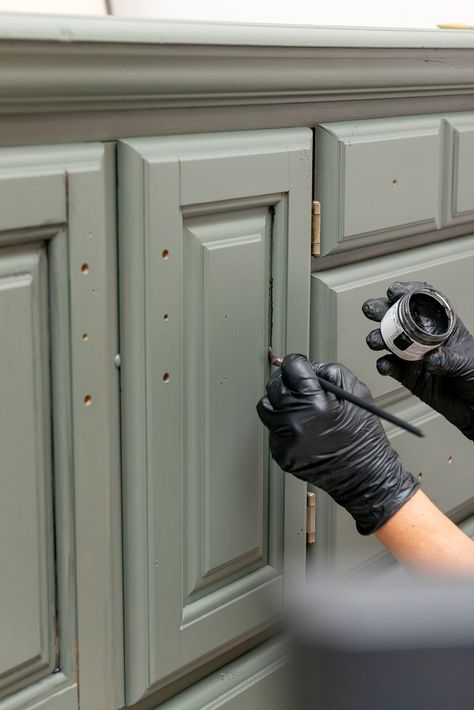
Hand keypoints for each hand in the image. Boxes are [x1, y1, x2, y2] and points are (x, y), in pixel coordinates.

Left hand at [256, 354, 418, 534]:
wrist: (364, 476)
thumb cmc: (363, 437)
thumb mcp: (356, 393)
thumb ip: (330, 371)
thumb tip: (309, 366)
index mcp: (315, 404)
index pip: (292, 368)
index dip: (297, 363)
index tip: (299, 365)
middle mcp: (295, 422)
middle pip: (275, 386)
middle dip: (287, 381)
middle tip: (300, 386)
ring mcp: (285, 440)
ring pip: (267, 407)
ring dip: (280, 402)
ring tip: (298, 406)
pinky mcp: (280, 454)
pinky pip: (272, 429)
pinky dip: (283, 424)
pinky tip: (301, 427)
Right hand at [363, 281, 473, 440]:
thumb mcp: (467, 361)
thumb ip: (447, 358)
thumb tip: (430, 358)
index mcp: (441, 325)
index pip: (422, 302)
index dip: (406, 293)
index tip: (395, 292)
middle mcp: (423, 337)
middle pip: (397, 317)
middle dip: (381, 311)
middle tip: (372, 310)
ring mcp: (412, 355)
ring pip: (388, 340)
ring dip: (378, 338)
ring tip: (377, 341)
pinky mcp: (406, 374)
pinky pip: (389, 366)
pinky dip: (383, 365)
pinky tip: (385, 364)